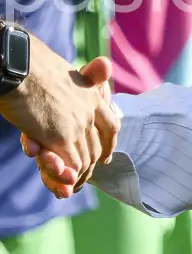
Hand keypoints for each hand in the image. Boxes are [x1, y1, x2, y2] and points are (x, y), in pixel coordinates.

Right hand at [1, 40, 118, 197]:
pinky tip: (61, 184)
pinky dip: (64, 176)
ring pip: (83, 159)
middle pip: (96, 147)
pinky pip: (68, 163)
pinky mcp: (59, 136)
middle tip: (79, 182)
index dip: (109, 143)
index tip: (105, 159)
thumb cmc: (34, 66)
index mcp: (92, 95)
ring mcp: (76, 125)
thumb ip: (88, 76)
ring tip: (68, 189)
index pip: (111, 125)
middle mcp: (90, 111)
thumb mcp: (65, 73)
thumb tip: (106, 64)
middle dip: (88, 167)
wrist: (19, 65)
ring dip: (75, 177)